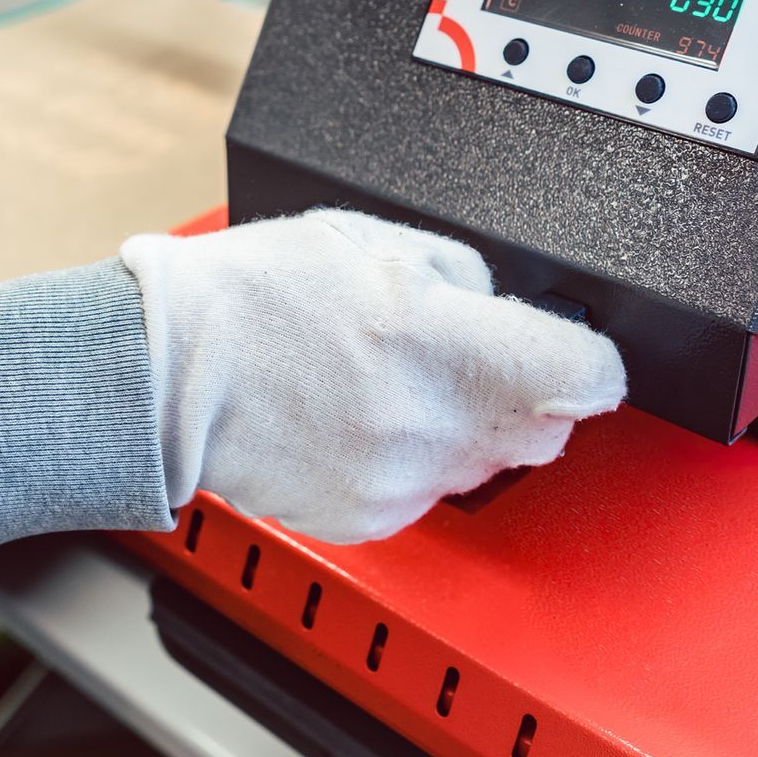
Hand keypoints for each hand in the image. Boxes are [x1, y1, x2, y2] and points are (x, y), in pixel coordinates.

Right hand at [121, 210, 625, 543]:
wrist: (168, 373)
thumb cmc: (255, 297)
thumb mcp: (372, 237)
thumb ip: (458, 274)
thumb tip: (498, 308)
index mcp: (443, 337)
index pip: (587, 373)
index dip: (589, 358)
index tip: (576, 354)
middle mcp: (432, 420)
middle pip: (550, 431)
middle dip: (528, 398)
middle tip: (475, 366)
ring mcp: (401, 478)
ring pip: (487, 467)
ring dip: (465, 432)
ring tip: (394, 389)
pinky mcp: (369, 519)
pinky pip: (425, 496)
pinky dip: (407, 466)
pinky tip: (359, 425)